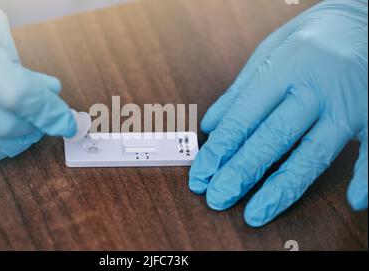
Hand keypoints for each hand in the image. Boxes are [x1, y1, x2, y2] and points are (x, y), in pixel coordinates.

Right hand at [0, 0, 76, 166]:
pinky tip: (2, 140)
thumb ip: (18, 60)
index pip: (19, 93)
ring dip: (18, 141)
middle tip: (46, 119)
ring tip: (28, 129)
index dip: (49, 112)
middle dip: (36, 126)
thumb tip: (48, 92)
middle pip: (6, 125)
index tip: (68, 122)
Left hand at [189, 0, 367, 226]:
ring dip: (282, 188)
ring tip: (256, 213)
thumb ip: (241, 88)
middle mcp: (317, 86)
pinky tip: (352, 201)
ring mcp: (350, 102)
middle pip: (273, 138)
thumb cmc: (316, 33)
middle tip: (218, 197)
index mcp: (286, 66)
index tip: (202, 175)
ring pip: (313, 154)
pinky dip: (366, 177)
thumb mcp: (271, 49)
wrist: (368, 16)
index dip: (220, 150)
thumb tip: (211, 125)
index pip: (244, 116)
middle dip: (241, 172)